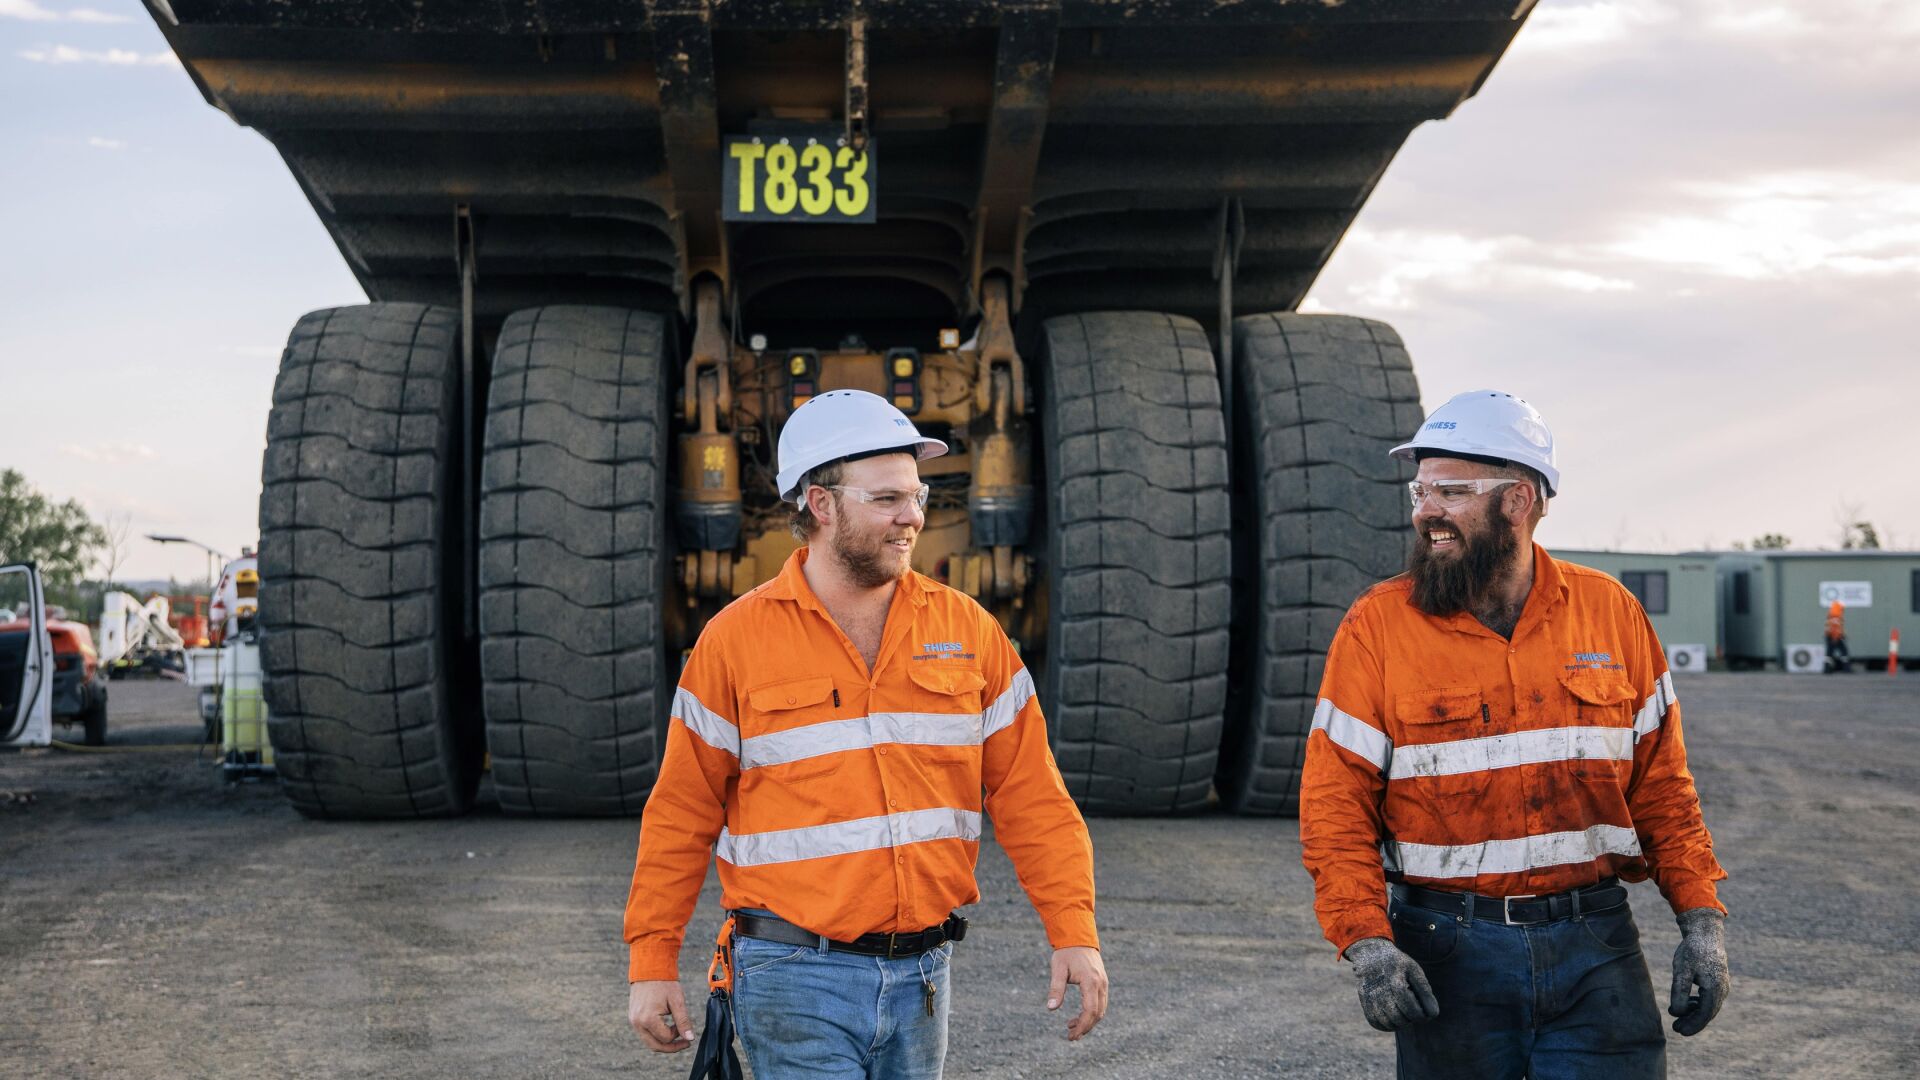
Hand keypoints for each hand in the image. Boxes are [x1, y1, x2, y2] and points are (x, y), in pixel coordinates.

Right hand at [628, 979, 694, 1052]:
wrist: (649, 969)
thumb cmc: (664, 983)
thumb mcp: (677, 1001)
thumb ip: (683, 1021)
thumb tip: (690, 1038)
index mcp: (648, 1019)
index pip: (666, 1038)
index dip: (678, 1035)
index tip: (684, 1026)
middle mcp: (637, 1023)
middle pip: (655, 1046)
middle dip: (671, 1047)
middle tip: (685, 1043)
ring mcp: (633, 1021)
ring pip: (649, 1042)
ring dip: (663, 1042)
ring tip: (676, 1034)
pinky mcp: (633, 1018)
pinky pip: (644, 1034)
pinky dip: (656, 1035)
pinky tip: (666, 1028)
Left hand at [1047, 946, 1108, 1040]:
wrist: (1079, 937)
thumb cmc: (1066, 953)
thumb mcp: (1058, 969)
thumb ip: (1056, 989)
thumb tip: (1051, 1008)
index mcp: (1091, 982)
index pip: (1090, 1011)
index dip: (1081, 1026)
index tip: (1071, 1035)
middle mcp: (1101, 984)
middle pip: (1097, 1014)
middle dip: (1085, 1027)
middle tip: (1070, 1036)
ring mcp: (1104, 983)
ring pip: (1101, 1010)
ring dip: (1088, 1022)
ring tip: (1071, 1027)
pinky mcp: (1102, 983)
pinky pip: (1100, 1003)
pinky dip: (1091, 1013)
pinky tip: (1079, 1016)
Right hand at [1346, 937, 1439, 1031]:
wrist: (1370, 953)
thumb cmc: (1397, 964)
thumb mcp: (1414, 970)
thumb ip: (1425, 991)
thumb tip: (1433, 1013)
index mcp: (1396, 983)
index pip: (1413, 1011)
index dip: (1423, 1016)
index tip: (1427, 1012)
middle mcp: (1381, 993)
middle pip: (1400, 1019)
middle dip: (1412, 1019)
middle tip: (1416, 1011)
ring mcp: (1370, 999)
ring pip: (1388, 1024)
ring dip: (1401, 1023)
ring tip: (1405, 1013)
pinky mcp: (1364, 1002)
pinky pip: (1376, 1023)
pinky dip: (1387, 1026)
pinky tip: (1394, 1018)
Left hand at [1669, 908, 1729, 1035]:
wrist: (1706, 933)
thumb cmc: (1692, 951)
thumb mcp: (1681, 971)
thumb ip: (1680, 992)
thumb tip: (1677, 1013)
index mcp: (1715, 988)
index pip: (1705, 1014)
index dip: (1693, 1025)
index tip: (1679, 1031)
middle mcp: (1722, 989)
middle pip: (1708, 1012)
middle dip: (1693, 1022)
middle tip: (1676, 1028)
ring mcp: (1723, 985)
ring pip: (1710, 1006)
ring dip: (1696, 1013)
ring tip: (1679, 1017)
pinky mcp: (1720, 980)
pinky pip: (1711, 998)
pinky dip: (1700, 1004)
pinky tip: (1689, 1004)